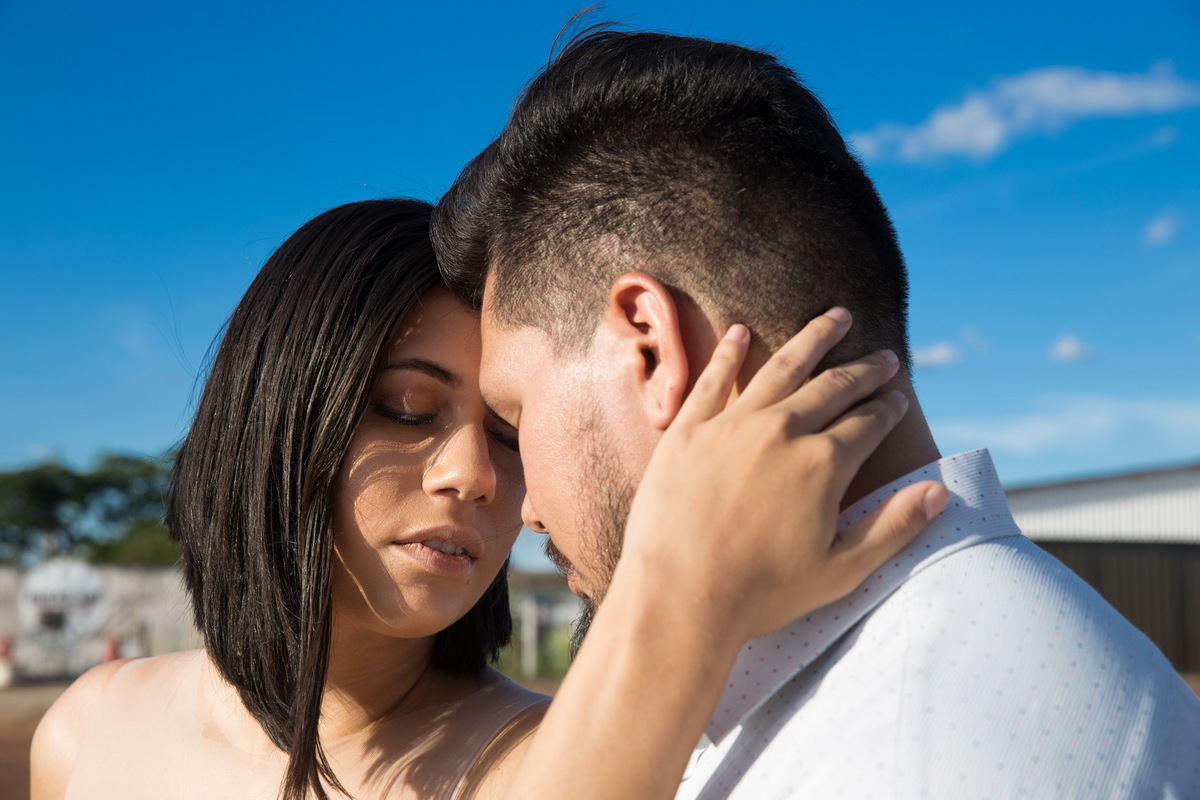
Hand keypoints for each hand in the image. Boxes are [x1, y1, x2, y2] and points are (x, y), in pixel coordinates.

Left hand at [616, 309, 946, 645]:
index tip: (899, 397)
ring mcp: (731, 425)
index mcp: (823, 463)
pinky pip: (713, 379)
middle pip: (833, 387)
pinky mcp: (686, 430)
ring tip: (835, 317)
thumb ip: (893, 527)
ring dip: (812, 339)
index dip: (888, 409)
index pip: (868, 423)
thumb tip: (938, 491)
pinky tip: (740, 332)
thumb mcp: (840, 570)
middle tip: (884, 356)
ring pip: (781, 368)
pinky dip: (729, 353)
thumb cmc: (760, 593)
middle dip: (864, 370)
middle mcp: (781, 430)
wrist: (677, 595)